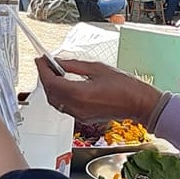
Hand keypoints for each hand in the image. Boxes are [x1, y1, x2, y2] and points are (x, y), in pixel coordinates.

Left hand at [35, 57, 161, 125]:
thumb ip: (74, 65)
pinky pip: (64, 107)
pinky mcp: (84, 118)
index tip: (40, 60)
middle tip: (45, 64)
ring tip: (53, 73)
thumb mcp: (97, 68)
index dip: (43, 69)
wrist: (139, 104)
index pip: (51, 82)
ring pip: (55, 102)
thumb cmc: (125, 87)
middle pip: (50, 93)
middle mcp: (77, 107)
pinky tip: (64, 86)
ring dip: (51, 88)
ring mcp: (80, 115)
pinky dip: (59, 96)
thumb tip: (58, 62)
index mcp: (79, 94)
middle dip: (45, 78)